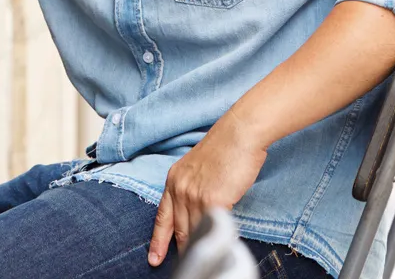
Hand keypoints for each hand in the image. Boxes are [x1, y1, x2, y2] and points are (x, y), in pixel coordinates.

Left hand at [148, 109, 266, 266]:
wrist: (239, 133)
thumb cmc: (225, 147)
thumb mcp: (198, 167)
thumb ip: (192, 189)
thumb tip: (196, 213)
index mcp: (174, 179)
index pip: (162, 217)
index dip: (158, 240)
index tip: (154, 259)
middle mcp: (180, 189)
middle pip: (179, 231)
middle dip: (183, 248)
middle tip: (188, 261)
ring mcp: (195, 196)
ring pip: (196, 233)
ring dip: (203, 244)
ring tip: (209, 250)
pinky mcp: (212, 202)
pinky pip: (214, 228)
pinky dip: (218, 235)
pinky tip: (223, 238)